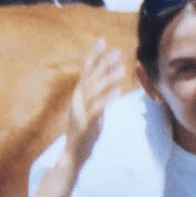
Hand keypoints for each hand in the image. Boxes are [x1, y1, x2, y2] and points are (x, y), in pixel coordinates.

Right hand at [63, 40, 126, 167]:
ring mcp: (80, 111)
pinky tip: (117, 91)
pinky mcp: (85, 124)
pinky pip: (97, 108)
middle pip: (91, 77)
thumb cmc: (84, 132)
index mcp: (78, 95)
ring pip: (95, 91)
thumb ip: (97, 96)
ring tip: (122, 70)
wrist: (73, 155)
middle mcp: (77, 100)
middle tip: (117, 51)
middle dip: (104, 63)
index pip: (86, 71)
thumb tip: (109, 81)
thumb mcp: (91, 110)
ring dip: (108, 79)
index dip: (93, 56)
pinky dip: (106, 98)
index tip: (101, 41)